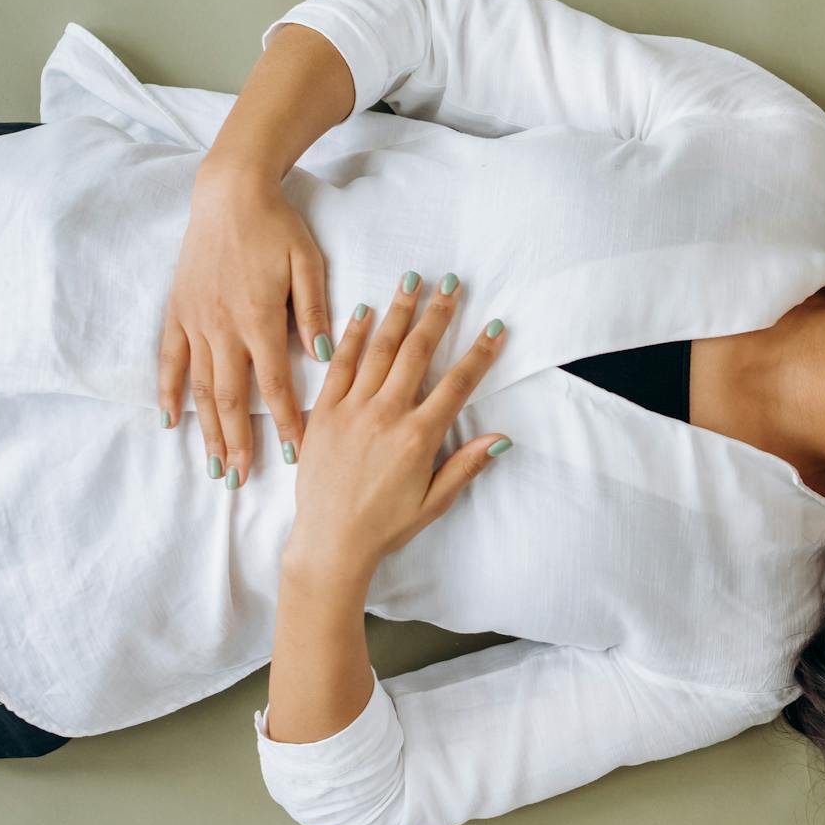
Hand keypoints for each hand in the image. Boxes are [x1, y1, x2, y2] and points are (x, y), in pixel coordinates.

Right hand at [159, 162, 330, 486]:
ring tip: (213, 465)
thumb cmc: (278, 227)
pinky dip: (170, 391)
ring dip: (207, 429)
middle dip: (238, 442)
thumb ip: (316, 312)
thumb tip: (324, 358)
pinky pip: (170, 358)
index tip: (296, 456)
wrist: (229, 192)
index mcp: (260, 319)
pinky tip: (171, 420)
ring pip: (201, 387)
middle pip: (232, 398)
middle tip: (242, 481)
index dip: (287, 422)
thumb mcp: (309, 264)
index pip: (276, 384)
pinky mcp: (177, 310)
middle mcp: (223, 326)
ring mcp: (195, 320)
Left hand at [284, 273, 509, 576]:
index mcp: (418, 438)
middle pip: (417, 353)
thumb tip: (501, 439)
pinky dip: (350, 336)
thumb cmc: (385, 526)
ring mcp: (351, 411)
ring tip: (411, 282)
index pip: (456, 384)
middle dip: (438, 315)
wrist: (329, 541)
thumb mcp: (434, 501)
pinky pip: (338, 366)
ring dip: (398, 313)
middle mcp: (386, 416)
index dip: (479, 353)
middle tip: (452, 284)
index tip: (495, 327)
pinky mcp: (323, 413)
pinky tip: (363, 311)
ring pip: (379, 350)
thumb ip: (466, 466)